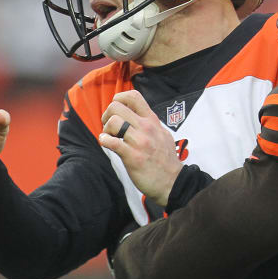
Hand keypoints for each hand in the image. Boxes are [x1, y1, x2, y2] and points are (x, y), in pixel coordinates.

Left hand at [99, 90, 180, 204]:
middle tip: (110, 128)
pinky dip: (104, 141)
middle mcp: (146, 127)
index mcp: (152, 121)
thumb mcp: (163, 135)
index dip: (119, 99)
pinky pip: (111, 142)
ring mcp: (140, 141)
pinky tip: (107, 144)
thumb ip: (151, 125)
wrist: (173, 182)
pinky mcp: (133, 156)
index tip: (117, 112)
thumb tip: (139, 118)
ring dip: (106, 129)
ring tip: (110, 138)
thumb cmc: (166, 161)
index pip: (133, 96)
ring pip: (113, 122)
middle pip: (116, 106)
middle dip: (107, 115)